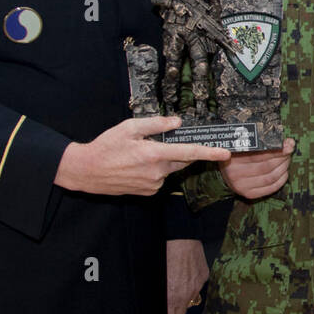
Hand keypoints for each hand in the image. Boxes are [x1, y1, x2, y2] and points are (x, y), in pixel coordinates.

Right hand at [54, 116, 229, 195]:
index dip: (210, 152)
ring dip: (163, 159)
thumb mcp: (129, 127)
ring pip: (169, 168)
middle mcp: (157, 172)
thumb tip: (177, 122)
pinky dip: (155, 169)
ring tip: (138, 154)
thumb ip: (156, 124)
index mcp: (153, 154)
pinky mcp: (148, 192)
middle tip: (162, 142)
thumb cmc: (106, 146)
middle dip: (180, 150)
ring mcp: (153, 184)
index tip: (226, 153)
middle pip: (181, 159)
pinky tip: (136, 165)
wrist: (87, 171)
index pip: (188, 152)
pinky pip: (160, 177)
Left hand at [166, 239, 208, 313]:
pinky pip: (198, 286)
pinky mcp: (203, 277)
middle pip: (180, 312)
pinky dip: (193, 283)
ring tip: (178, 281)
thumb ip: (159, 295)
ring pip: (190, 300)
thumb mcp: (154, 279)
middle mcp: (184, 296)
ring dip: (184, 296)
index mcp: (169, 298)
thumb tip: (160, 303)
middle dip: (175, 308)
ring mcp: (196, 287)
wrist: (180, 238)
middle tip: (170, 297)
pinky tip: (187, 272)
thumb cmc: (163, 256)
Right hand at [219, 138, 294, 198]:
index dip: (277, 150)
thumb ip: (265, 141)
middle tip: (289, 151)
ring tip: (286, 160)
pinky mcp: (248, 194)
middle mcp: (235, 174)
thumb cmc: (238, 153)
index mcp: (232, 158)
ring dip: (283, 168)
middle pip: (267, 167)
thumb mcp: (245, 143)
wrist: (226, 170)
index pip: (259, 155)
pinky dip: (281, 180)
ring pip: (270, 177)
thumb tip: (289, 143)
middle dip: (282, 158)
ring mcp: (241, 186)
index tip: (288, 145)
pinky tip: (284, 173)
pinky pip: (270, 188)